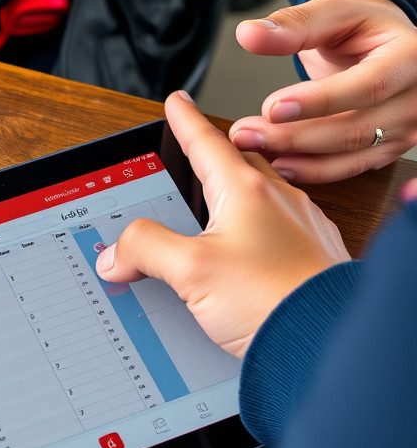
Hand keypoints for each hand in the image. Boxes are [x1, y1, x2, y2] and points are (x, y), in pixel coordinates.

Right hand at [96, 91, 349, 357]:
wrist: (330, 346)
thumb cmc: (272, 299)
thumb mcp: (189, 269)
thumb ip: (145, 250)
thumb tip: (117, 252)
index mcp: (246, 191)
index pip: (206, 142)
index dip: (185, 120)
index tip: (175, 102)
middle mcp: (280, 202)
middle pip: (238, 163)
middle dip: (214, 154)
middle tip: (194, 150)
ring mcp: (302, 230)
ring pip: (261, 196)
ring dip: (234, 195)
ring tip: (213, 207)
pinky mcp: (314, 262)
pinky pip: (280, 229)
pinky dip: (256, 230)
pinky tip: (247, 253)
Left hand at [229, 0, 416, 181]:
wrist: (383, 43)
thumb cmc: (360, 26)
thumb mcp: (331, 12)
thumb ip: (293, 24)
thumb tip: (249, 34)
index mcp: (409, 57)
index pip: (369, 87)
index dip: (320, 102)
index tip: (273, 108)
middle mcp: (416, 99)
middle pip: (357, 129)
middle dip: (296, 136)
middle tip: (245, 133)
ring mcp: (406, 127)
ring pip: (352, 156)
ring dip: (299, 157)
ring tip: (252, 148)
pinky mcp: (389, 148)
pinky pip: (351, 167)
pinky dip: (312, 170)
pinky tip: (278, 164)